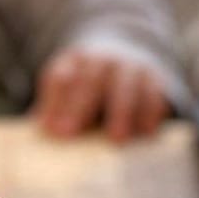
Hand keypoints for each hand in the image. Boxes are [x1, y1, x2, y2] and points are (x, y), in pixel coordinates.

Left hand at [34, 49, 169, 141]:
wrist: (122, 59)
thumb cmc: (86, 89)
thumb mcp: (65, 92)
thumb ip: (52, 112)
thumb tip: (43, 138)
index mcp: (72, 63)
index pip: (60, 78)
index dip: (53, 103)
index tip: (51, 131)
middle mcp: (102, 60)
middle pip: (90, 80)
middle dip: (79, 106)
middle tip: (70, 134)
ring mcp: (130, 67)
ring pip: (126, 85)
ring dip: (121, 111)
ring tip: (116, 139)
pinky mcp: (155, 79)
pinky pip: (154, 93)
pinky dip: (151, 112)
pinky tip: (146, 132)